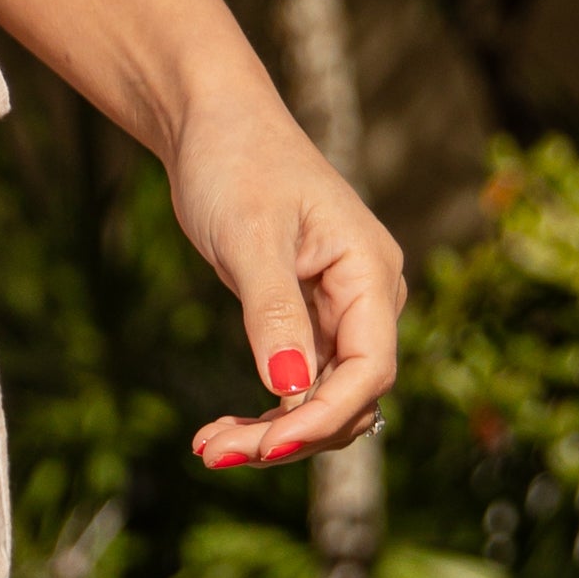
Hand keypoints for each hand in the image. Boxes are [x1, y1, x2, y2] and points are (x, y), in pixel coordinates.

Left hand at [167, 92, 405, 475]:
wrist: (214, 124)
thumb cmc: (236, 162)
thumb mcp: (251, 238)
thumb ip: (274, 314)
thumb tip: (290, 388)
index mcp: (371, 273)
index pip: (370, 371)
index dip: (324, 418)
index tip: (268, 447)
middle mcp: (367, 299)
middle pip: (348, 398)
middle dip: (289, 435)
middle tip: (213, 454)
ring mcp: (339, 313)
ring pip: (322, 400)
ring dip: (273, 433)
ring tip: (207, 447)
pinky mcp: (307, 321)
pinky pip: (298, 385)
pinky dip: (265, 412)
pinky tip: (220, 432)